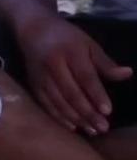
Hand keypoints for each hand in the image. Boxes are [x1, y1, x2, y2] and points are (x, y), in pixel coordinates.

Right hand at [19, 16, 132, 134]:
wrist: (33, 29)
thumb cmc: (66, 37)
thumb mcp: (88, 44)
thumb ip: (105, 62)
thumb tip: (127, 74)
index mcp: (70, 52)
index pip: (85, 76)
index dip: (96, 94)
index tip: (107, 111)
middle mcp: (53, 65)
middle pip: (71, 92)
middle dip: (87, 112)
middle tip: (103, 127)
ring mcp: (41, 76)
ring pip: (58, 101)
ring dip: (75, 118)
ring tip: (91, 130)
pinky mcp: (33, 83)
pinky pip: (46, 104)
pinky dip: (59, 116)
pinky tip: (72, 126)